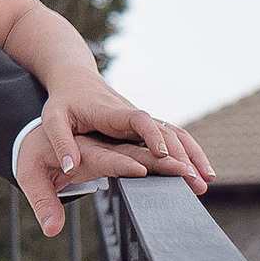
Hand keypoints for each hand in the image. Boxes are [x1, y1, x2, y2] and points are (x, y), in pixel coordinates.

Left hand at [14, 88, 215, 236]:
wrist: (75, 80)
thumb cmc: (64, 100)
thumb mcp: (53, 119)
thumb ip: (61, 142)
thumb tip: (69, 168)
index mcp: (111, 112)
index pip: (138, 119)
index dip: (152, 135)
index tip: (163, 154)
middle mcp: (132, 115)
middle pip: (165, 131)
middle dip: (181, 155)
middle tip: (193, 180)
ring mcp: (141, 122)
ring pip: (175, 135)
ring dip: (193, 155)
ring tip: (206, 180)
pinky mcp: (144, 128)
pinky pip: (171, 139)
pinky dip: (188, 153)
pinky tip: (200, 171)